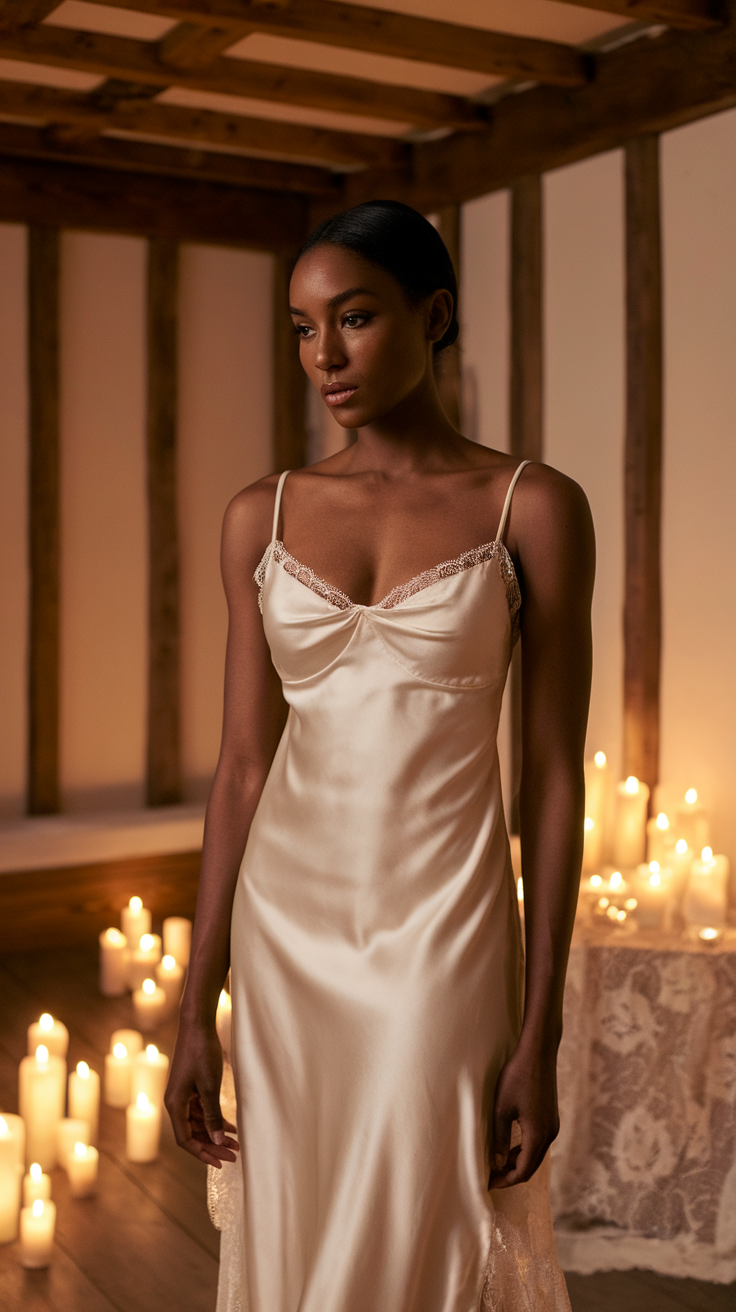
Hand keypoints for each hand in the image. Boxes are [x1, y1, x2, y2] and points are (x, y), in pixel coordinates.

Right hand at [165, 1017, 239, 1169]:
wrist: (197, 1023)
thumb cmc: (202, 1052)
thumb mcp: (210, 1087)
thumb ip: (212, 1116)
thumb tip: (215, 1142)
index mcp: (174, 1105)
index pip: (186, 1140)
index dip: (203, 1154)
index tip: (222, 1162)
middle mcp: (175, 1102)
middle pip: (193, 1133)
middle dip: (213, 1146)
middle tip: (235, 1155)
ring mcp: (183, 1094)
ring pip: (198, 1123)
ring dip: (216, 1133)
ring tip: (237, 1142)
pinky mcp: (190, 1087)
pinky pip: (201, 1110)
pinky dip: (215, 1118)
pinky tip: (230, 1126)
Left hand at [486, 1039, 558, 1189]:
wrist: (539, 1052)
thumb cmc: (517, 1077)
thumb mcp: (502, 1108)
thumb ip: (500, 1139)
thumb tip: (498, 1163)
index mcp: (538, 1135)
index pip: (523, 1170)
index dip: (506, 1180)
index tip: (489, 1182)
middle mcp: (550, 1134)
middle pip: (532, 1166)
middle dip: (512, 1174)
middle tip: (492, 1176)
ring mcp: (553, 1125)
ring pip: (536, 1154)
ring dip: (518, 1162)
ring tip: (498, 1163)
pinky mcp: (551, 1117)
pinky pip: (539, 1142)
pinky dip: (525, 1150)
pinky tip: (511, 1146)